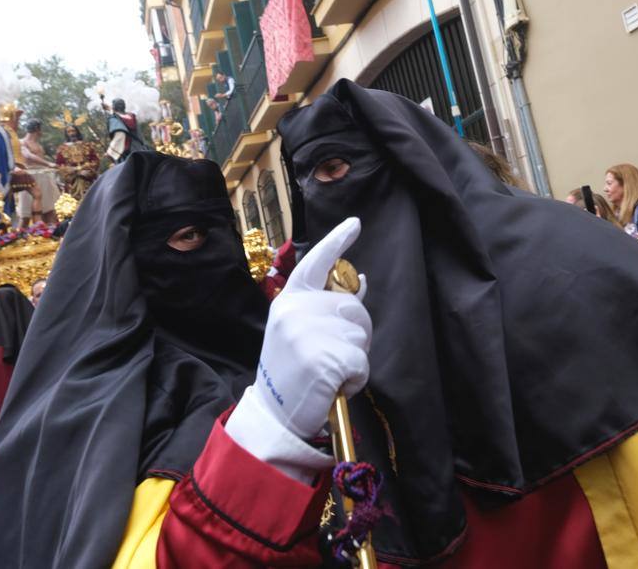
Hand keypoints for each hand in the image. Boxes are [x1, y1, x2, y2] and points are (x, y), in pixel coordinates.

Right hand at [251, 217, 370, 439]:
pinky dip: (356, 378)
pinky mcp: (324, 359)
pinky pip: (362, 361)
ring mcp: (307, 334)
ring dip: (355, 357)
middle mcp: (295, 311)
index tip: (355, 224)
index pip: (316, 263)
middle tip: (332, 356)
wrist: (276, 414)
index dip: (338, 241)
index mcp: (289, 301)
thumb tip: (360, 281)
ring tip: (329, 372)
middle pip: (354, 307)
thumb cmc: (293, 373)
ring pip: (361, 334)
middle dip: (356, 332)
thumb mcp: (304, 332)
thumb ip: (328, 307)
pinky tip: (335, 385)